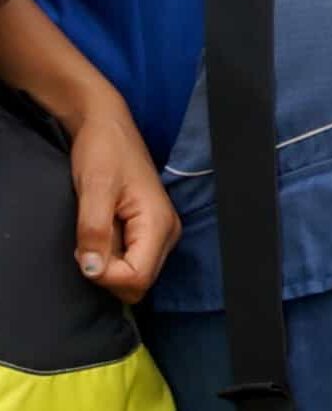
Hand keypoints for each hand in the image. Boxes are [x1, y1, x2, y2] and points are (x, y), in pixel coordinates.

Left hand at [68, 91, 180, 301]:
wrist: (108, 127)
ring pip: (135, 275)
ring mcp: (161, 232)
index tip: (84, 251)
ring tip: (95, 234)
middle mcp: (168, 232)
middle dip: (107, 273)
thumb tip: (93, 270)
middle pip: (139, 283)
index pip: (138, 278)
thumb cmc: (104, 152)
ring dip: (108, 265)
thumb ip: (94, 231)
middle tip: (88, 243)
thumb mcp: (94, 189)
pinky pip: (131, 261)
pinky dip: (111, 256)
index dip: (105, 276)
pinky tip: (102, 232)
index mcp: (159, 223)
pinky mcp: (150, 230)